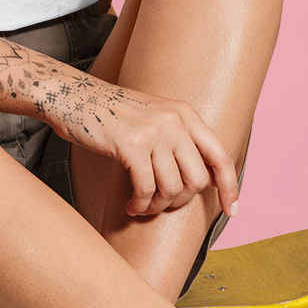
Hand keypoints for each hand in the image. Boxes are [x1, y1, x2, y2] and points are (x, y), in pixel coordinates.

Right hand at [44, 72, 238, 218]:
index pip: (221, 154)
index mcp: (186, 114)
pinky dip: (140, 205)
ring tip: (143, 205)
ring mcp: (154, 132)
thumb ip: (181, 141)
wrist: (75, 98)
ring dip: (157, 206)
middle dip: (181, 201)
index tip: (231, 210)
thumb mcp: (156, 118)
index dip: (230, 186)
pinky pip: (146, 190)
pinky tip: (131, 205)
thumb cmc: (113, 114)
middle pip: (198, 180)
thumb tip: (206, 179)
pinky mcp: (131, 146)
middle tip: (161, 203)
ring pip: (172, 188)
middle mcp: (175, 121)